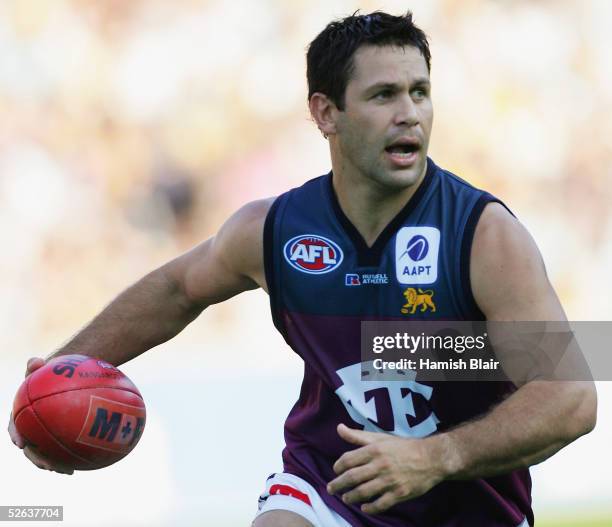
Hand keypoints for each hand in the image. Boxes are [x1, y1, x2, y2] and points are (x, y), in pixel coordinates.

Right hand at [8, 357, 73, 474]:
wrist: (60, 378)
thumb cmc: (49, 373)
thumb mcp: (41, 368)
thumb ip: (35, 366)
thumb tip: (34, 361)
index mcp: (21, 413)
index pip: (14, 426)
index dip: (16, 435)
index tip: (21, 443)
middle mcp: (29, 427)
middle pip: (30, 447)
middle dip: (37, 458)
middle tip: (48, 465)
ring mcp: (43, 433)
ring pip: (45, 452)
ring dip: (54, 463)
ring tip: (67, 470)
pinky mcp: (57, 436)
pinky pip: (62, 448)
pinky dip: (69, 457)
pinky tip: (80, 464)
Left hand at [327, 423, 449, 513]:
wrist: (431, 458)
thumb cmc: (403, 447)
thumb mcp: (380, 438)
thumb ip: (358, 436)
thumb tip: (339, 428)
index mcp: (374, 449)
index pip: (348, 459)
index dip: (338, 466)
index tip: (335, 471)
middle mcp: (380, 465)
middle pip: (352, 477)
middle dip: (338, 484)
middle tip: (330, 489)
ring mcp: (390, 480)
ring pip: (364, 492)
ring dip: (351, 497)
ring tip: (346, 498)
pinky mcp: (400, 493)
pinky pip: (381, 504)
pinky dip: (370, 508)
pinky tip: (364, 507)